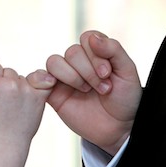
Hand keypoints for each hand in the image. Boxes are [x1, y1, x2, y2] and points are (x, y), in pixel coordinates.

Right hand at [0, 58, 52, 150]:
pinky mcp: (38, 96)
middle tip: (3, 103)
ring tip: (14, 107)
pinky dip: (40, 85)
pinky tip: (34, 96)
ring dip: (20, 87)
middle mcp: (8, 84)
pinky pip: (41, 81)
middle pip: (9, 71)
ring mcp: (25, 90)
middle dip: (6, 82)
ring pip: (22, 77)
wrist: (4, 144)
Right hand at [44, 30, 140, 154]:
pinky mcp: (53, 93)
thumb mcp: (127, 72)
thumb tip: (92, 38)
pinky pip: (38, 79)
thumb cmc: (125, 99)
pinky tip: (56, 87)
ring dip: (72, 77)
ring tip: (86, 91)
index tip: (107, 74)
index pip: (87, 38)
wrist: (118, 129)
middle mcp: (79, 62)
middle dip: (88, 71)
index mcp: (96, 53)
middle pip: (72, 52)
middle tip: (103, 89)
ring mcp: (65, 77)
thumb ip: (113, 50)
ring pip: (54, 62)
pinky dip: (42, 79)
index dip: (95, 55)